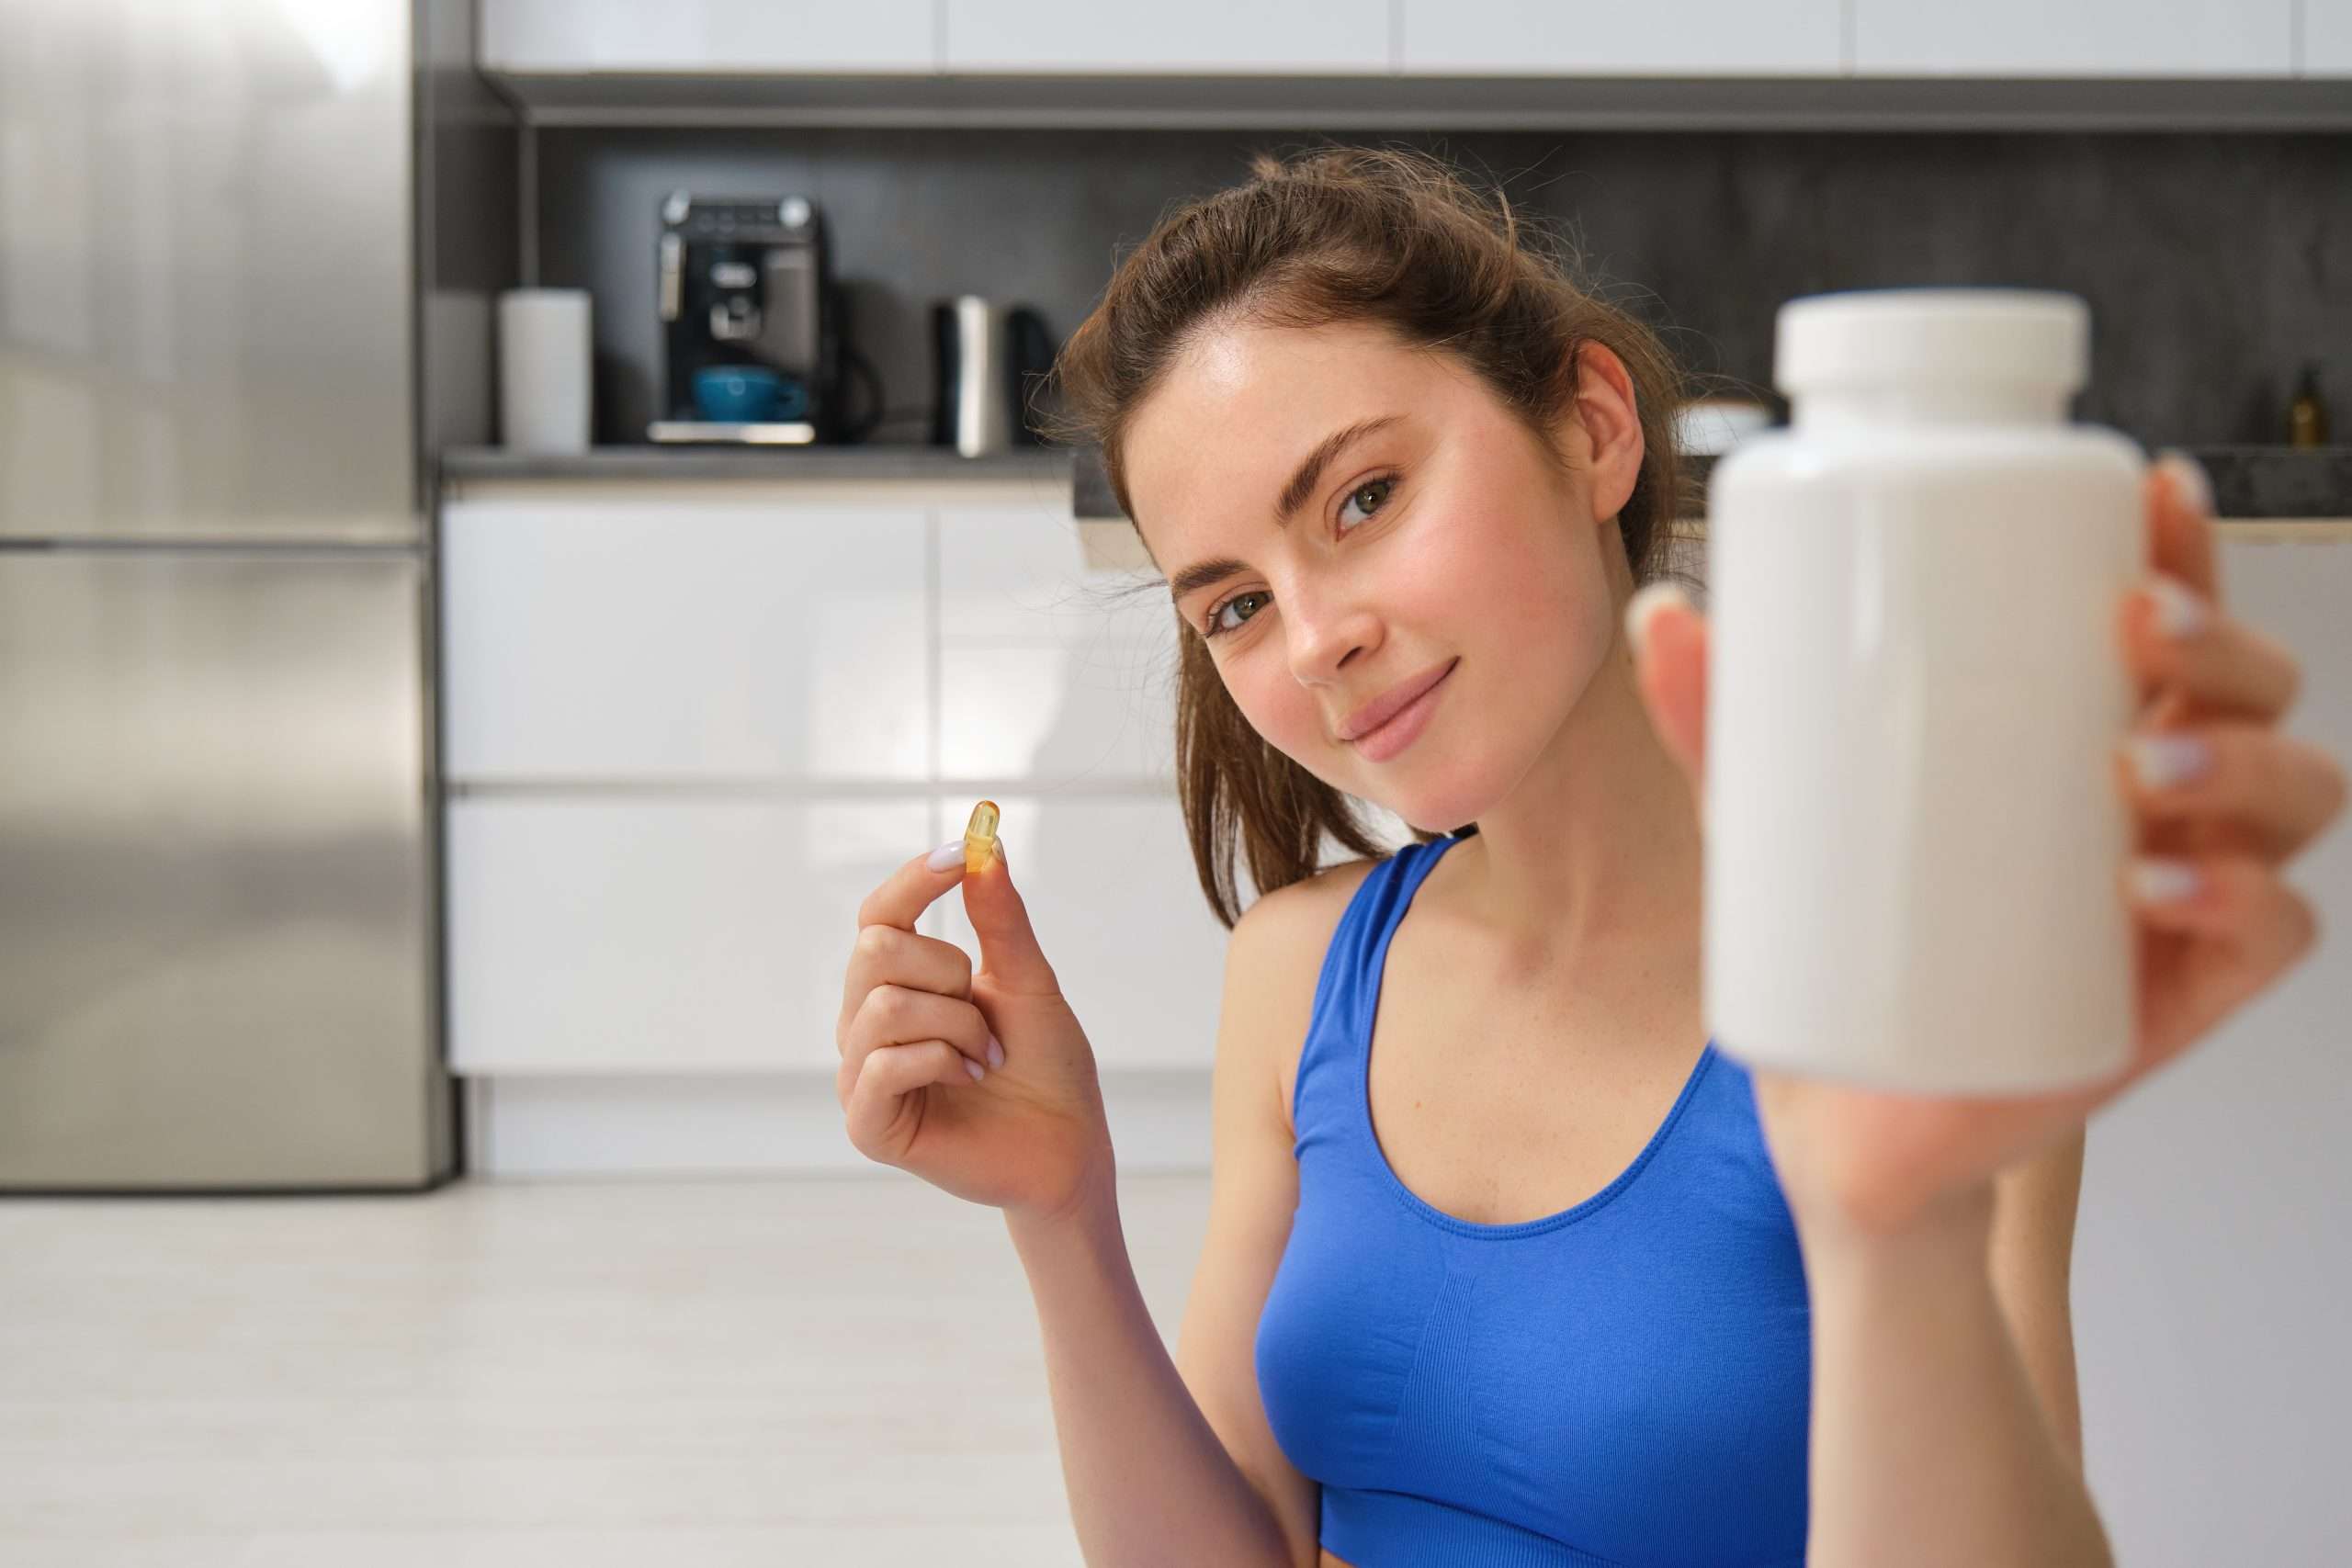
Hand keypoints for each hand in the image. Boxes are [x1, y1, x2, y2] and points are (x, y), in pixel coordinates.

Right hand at [837, 828, 1115, 1227]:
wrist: (1070, 1146)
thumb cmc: (1046, 1064)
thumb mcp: (1028, 980)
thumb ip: (1000, 919)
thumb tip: (983, 848)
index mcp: (898, 984)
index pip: (877, 915)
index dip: (914, 879)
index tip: (963, 852)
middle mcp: (866, 1024)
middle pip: (874, 951)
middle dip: (947, 974)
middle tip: (986, 1016)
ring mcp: (861, 1075)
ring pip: (883, 1007)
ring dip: (956, 1027)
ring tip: (986, 1059)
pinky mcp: (868, 1125)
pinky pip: (881, 1065)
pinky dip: (938, 1062)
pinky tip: (968, 1080)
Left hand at [1629, 454, 2348, 1243]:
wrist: (1839, 1116)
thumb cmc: (1836, 937)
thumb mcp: (1773, 820)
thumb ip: (1722, 728)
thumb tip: (1663, 617)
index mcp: (2083, 729)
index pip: (2169, 616)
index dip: (2186, 546)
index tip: (2154, 487)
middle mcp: (2157, 799)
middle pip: (2254, 688)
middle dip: (2221, 641)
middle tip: (2136, 626)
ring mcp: (2181, 895)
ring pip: (2292, 795)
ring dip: (2240, 764)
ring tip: (2140, 770)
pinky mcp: (2179, 997)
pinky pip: (2272, 934)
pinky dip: (2241, 901)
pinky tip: (2157, 889)